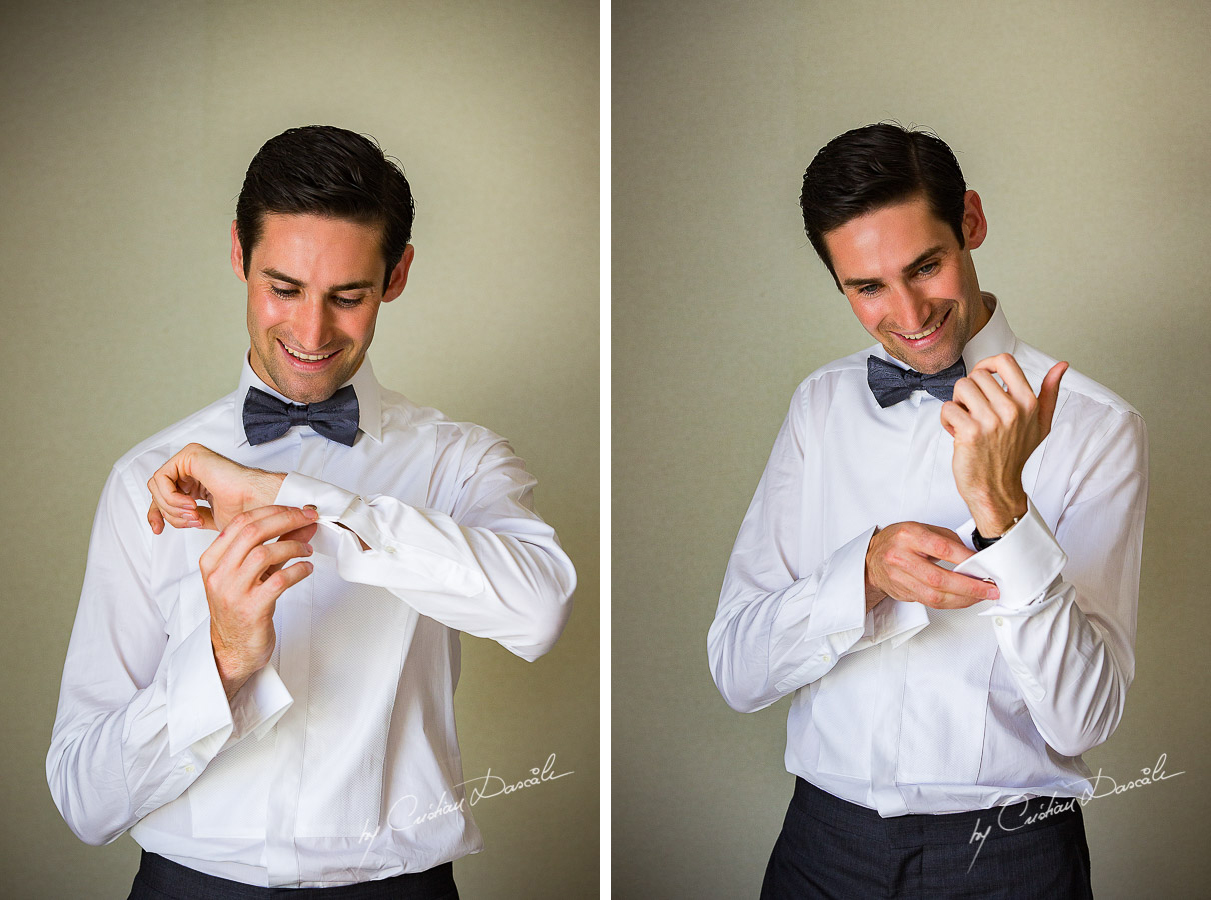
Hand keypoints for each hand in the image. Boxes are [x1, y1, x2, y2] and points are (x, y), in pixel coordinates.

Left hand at [147, 443, 286, 533]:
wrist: (254, 502)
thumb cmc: (242, 510)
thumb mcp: (204, 519)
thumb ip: (185, 516)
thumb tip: (170, 519)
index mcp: (194, 481)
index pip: (162, 495)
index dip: (156, 514)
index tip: (158, 529)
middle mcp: (191, 469)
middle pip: (157, 492)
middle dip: (170, 513)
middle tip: (193, 520)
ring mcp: (190, 460)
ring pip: (157, 486)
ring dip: (172, 507)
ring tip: (195, 513)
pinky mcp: (190, 455)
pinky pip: (162, 478)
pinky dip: (171, 496)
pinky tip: (191, 503)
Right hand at [201, 505, 317, 698]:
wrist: (232, 650)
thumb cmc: (242, 609)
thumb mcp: (254, 574)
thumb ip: (276, 546)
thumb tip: (304, 523)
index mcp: (212, 560)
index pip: (241, 522)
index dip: (273, 510)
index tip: (297, 509)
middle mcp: (218, 574)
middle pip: (253, 532)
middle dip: (286, 519)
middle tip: (309, 518)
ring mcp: (232, 592)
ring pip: (264, 553)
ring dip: (293, 545)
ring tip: (307, 549)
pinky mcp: (251, 609)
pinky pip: (279, 580)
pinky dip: (298, 570)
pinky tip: (306, 569)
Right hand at [865, 522, 999, 610]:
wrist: (872, 558)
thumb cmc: (899, 540)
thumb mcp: (921, 529)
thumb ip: (946, 539)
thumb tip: (973, 556)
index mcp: (908, 535)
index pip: (942, 548)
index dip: (966, 559)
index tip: (984, 566)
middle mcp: (901, 557)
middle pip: (939, 578)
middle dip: (969, 587)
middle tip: (989, 589)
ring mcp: (900, 577)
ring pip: (935, 596)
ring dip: (963, 599)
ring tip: (981, 596)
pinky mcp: (903, 593)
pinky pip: (931, 603)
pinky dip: (952, 603)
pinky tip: (965, 599)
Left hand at [940, 354, 1067, 536]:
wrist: (997, 488)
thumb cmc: (1015, 454)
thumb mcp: (1041, 423)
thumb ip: (1050, 392)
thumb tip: (1061, 366)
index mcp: (1028, 403)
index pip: (1004, 361)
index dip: (987, 365)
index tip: (982, 378)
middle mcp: (1011, 410)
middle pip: (976, 375)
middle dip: (970, 391)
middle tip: (974, 410)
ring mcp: (991, 421)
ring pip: (961, 388)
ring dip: (957, 404)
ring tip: (966, 420)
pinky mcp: (970, 433)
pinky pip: (947, 408)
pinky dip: (947, 420)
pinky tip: (957, 433)